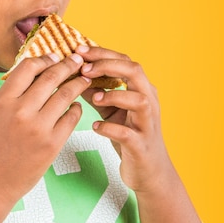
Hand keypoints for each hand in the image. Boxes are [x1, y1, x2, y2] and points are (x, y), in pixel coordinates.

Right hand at [0, 53, 91, 204]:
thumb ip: (17, 94)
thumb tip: (41, 72)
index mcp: (3, 100)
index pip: (28, 67)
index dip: (45, 59)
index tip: (56, 56)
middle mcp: (20, 111)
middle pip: (51, 77)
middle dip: (68, 65)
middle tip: (78, 61)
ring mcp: (38, 127)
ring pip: (66, 94)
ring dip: (78, 84)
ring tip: (84, 80)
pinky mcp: (52, 144)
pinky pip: (72, 117)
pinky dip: (76, 109)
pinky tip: (76, 107)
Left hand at [76, 45, 173, 192]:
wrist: (149, 172)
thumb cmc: (130, 136)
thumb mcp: (112, 110)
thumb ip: (97, 92)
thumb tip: (74, 75)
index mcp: (142, 89)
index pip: (125, 60)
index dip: (102, 53)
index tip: (79, 50)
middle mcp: (149, 102)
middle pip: (135, 72)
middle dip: (108, 65)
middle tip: (84, 69)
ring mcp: (147, 124)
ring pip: (139, 101)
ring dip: (114, 96)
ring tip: (94, 98)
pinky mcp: (141, 145)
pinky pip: (128, 134)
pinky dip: (110, 128)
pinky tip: (96, 127)